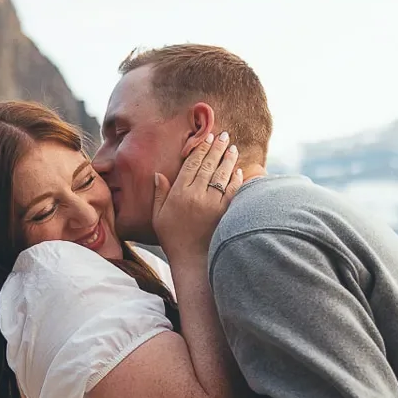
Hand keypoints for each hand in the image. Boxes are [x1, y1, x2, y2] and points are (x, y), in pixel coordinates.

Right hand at [152, 132, 241, 261]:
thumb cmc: (173, 239)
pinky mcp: (225, 213)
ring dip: (228, 159)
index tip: (207, 138)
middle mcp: (196, 196)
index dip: (200, 150)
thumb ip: (159, 194)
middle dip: (217, 148)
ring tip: (233, 148)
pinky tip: (238, 170)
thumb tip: (158, 174)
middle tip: (224, 136)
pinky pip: (232, 191)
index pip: (191, 165)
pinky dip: (236, 179)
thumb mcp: (158, 216)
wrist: (192, 260)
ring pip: (222, 175)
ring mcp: (212, 204)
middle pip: (208, 166)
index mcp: (179, 194)